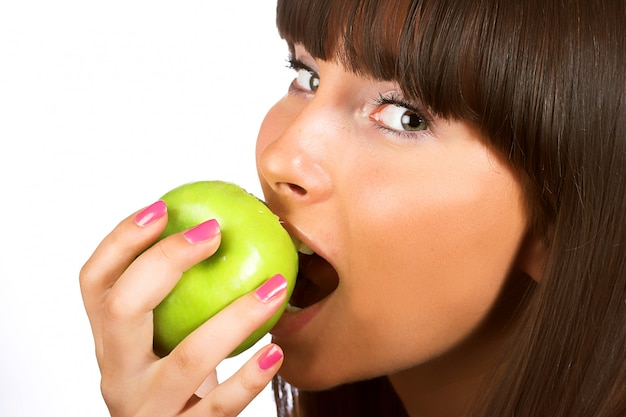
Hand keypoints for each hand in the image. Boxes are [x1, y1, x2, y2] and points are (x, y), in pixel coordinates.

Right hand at [80, 200, 284, 416]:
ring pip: (186, 358)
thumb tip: (221, 228)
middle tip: (213, 232)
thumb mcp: (162, 340)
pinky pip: (220, 405)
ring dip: (236, 317)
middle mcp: (118, 373)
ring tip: (275, 288)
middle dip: (164, 261)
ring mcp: (146, 407)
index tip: (161, 207)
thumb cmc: (176, 382)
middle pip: (122, 309)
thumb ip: (177, 298)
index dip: (120, 240)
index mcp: (109, 340)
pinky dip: (251, 377)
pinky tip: (276, 351)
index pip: (94, 281)